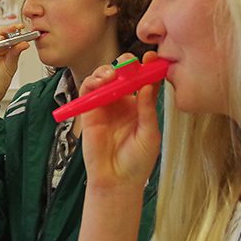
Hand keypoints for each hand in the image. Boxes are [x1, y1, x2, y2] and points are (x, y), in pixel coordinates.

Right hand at [78, 51, 162, 190]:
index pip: (142, 80)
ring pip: (103, 78)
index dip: (146, 68)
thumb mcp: (149, 133)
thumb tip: (149, 85)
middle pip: (121, 74)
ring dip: (106, 71)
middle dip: (125, 64)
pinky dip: (92, 82)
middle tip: (129, 64)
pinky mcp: (89, 112)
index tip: (152, 59)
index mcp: (140, 105)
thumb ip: (148, 109)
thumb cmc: (137, 161)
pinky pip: (87, 91)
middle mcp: (122, 102)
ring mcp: (105, 105)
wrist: (118, 181)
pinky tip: (101, 82)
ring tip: (112, 74)